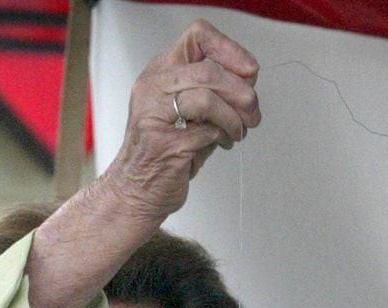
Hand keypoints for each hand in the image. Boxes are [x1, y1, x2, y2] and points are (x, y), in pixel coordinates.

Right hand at [103, 19, 260, 218]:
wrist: (136, 191)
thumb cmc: (162, 152)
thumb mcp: (185, 112)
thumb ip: (212, 92)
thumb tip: (249, 81)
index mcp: (159, 73)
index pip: (198, 36)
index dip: (230, 50)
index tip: (249, 72)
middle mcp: (154, 89)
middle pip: (210, 71)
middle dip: (242, 93)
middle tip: (252, 113)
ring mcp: (155, 116)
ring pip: (209, 99)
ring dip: (234, 119)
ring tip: (237, 132)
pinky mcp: (166, 145)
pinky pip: (207, 133)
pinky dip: (223, 139)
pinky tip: (222, 144)